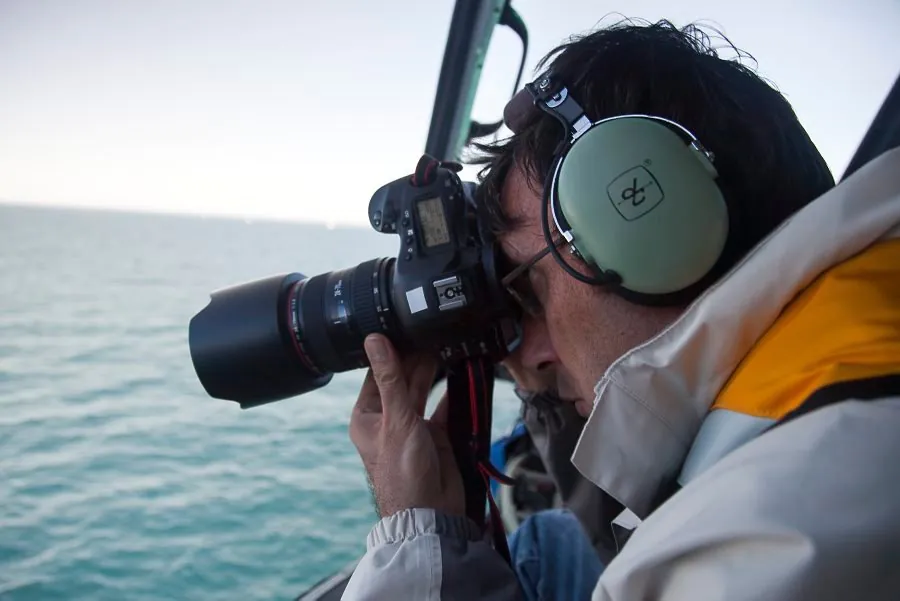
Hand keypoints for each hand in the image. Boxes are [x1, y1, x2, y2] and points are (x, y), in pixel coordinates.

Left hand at [349, 334, 464, 517]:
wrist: (430, 513)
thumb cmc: (403, 472)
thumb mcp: (396, 419)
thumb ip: (391, 378)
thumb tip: (374, 340)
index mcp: (366, 416)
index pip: (378, 373)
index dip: (391, 350)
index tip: (404, 324)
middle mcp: (388, 419)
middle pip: (402, 379)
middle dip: (417, 358)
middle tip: (433, 330)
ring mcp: (412, 426)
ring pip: (424, 390)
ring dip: (435, 372)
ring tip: (448, 343)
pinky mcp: (435, 435)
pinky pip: (445, 407)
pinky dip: (453, 393)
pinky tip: (463, 373)